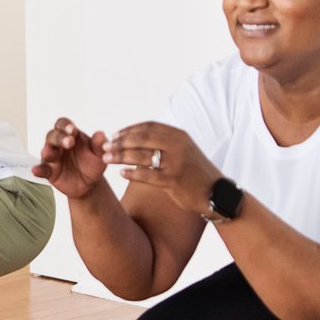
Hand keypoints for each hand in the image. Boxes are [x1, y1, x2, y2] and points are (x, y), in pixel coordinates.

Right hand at [33, 117, 108, 198]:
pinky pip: (42, 169)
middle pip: (52, 136)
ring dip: (48, 151)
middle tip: (69, 142)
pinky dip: (38, 169)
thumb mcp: (99, 154)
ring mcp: (53, 158)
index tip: (73, 130)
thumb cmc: (92, 163)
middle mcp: (58, 144)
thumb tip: (101, 134)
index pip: (63, 125)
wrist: (90, 184)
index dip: (66, 126)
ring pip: (46, 150)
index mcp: (71, 135)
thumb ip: (99, 144)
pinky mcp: (50, 172)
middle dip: (59, 138)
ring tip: (50, 154)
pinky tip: (36, 170)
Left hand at [100, 122, 221, 214]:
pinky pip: (147, 175)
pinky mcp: (173, 180)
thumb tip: (137, 138)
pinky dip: (132, 173)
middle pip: (141, 139)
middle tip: (105, 146)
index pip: (148, 127)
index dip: (128, 130)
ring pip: (141, 156)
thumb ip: (164, 142)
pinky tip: (121, 173)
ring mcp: (175, 162)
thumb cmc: (194, 172)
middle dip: (120, 142)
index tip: (114, 135)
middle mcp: (177, 145)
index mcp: (178, 135)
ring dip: (120, 156)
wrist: (215, 192)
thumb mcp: (183, 149)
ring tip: (106, 158)